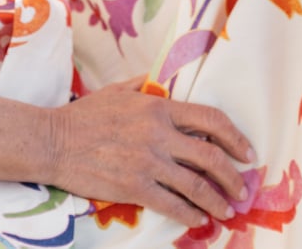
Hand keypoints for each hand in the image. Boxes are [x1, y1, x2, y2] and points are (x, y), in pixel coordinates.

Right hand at [45, 78, 254, 227]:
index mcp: (158, 107)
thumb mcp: (118, 91)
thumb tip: (162, 83)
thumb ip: (145, 87)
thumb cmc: (85, 115)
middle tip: (243, 188)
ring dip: (217, 201)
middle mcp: (159, 134)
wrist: (54, 141)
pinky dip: (190, 215)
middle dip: (233, 177)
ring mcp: (148, 162)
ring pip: (196, 186)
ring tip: (227, 210)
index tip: (247, 152)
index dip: (235, 137)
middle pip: (211, 156)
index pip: (210, 119)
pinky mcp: (134, 187)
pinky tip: (198, 220)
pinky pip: (172, 205)